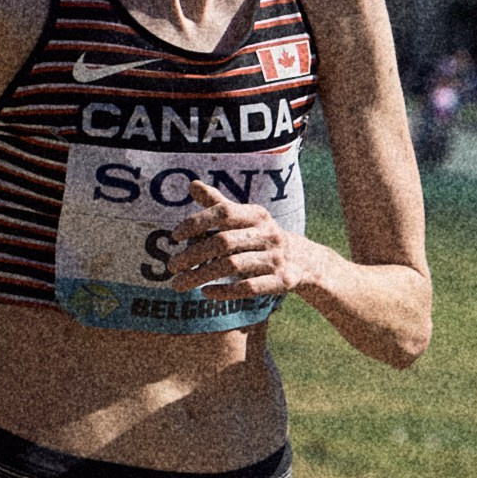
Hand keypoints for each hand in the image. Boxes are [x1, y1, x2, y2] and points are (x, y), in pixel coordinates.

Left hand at [169, 180, 315, 302]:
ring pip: (233, 266)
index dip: (198, 222)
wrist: (305, 261)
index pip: (224, 212)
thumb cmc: (263, 237)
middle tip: (171, 267)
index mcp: (257, 215)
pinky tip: (206, 293)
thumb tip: (192, 184)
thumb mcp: (246, 218)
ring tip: (179, 284)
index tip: (175, 237)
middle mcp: (268, 234)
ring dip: (202, 276)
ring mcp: (277, 258)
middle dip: (193, 255)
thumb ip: (219, 204)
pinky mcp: (282, 281)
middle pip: (224, 242)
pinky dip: (226, 291)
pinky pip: (250, 287)